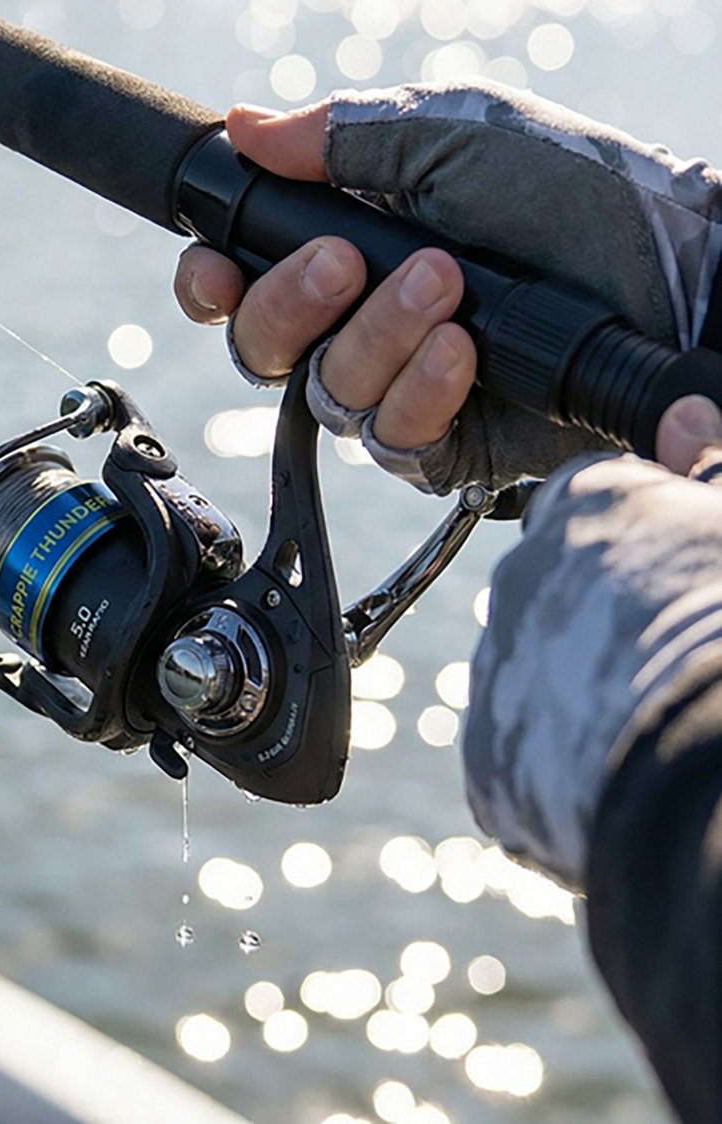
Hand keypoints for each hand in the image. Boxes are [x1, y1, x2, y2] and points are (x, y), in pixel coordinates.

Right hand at [174, 83, 721, 492]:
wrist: (678, 269)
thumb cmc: (575, 190)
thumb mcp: (449, 137)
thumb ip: (339, 139)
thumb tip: (242, 125)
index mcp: (343, 244)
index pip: (240, 283)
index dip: (212, 284)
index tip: (219, 267)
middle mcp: (358, 320)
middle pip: (259, 347)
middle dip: (289, 303)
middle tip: (346, 260)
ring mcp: (400, 385)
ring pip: (324, 392)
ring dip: (376, 336)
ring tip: (447, 285)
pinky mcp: (447, 442)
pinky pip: (391, 440)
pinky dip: (418, 390)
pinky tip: (462, 352)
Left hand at [466, 397, 721, 888]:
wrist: (710, 752)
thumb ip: (709, 465)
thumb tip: (686, 413)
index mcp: (579, 509)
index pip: (595, 512)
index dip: (645, 549)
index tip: (682, 582)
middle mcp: (518, 577)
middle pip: (560, 591)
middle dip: (607, 620)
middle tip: (672, 657)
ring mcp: (498, 667)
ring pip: (541, 673)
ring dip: (585, 693)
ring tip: (659, 725)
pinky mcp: (491, 759)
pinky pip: (525, 756)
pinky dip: (568, 769)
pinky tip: (628, 779)